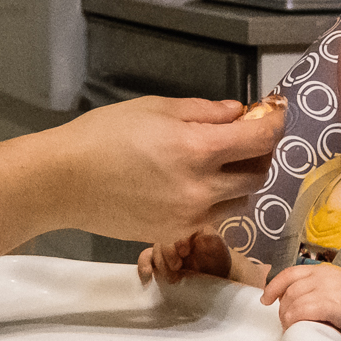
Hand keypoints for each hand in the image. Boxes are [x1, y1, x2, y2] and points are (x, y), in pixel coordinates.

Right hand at [55, 95, 281, 246]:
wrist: (64, 182)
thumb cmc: (103, 135)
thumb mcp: (155, 108)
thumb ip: (203, 112)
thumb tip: (237, 114)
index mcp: (197, 149)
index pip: (260, 140)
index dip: (275, 123)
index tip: (275, 113)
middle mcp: (202, 188)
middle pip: (257, 174)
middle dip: (259, 153)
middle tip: (245, 136)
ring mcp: (191, 216)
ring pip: (240, 200)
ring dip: (240, 179)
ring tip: (219, 162)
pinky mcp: (176, 232)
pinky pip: (213, 216)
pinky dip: (214, 198)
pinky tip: (192, 183)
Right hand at [137, 228, 232, 285]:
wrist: (216, 274)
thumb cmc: (218, 259)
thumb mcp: (219, 248)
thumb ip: (212, 240)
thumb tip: (201, 237)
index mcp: (188, 227)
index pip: (177, 227)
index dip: (178, 239)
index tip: (184, 252)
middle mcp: (174, 235)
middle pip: (163, 239)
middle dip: (168, 253)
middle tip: (178, 266)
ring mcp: (165, 248)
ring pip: (154, 250)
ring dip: (161, 265)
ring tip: (173, 279)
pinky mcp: (159, 260)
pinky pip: (146, 258)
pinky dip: (144, 266)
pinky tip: (147, 276)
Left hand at [260, 264, 340, 340]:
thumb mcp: (336, 287)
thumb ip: (317, 289)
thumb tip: (292, 303)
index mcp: (322, 269)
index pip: (289, 273)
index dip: (273, 287)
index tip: (265, 300)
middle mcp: (323, 275)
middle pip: (289, 290)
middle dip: (282, 308)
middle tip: (285, 323)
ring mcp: (328, 289)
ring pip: (293, 301)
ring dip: (287, 317)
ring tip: (290, 329)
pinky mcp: (333, 305)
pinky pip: (303, 311)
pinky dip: (295, 321)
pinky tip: (296, 329)